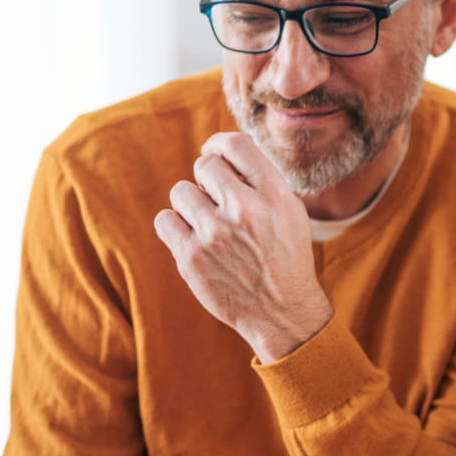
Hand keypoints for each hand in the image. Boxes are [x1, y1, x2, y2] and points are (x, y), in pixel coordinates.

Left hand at [154, 131, 332, 362]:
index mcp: (274, 194)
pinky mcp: (192, 257)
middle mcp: (245, 210)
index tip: (214, 153)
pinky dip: (175, 225)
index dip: (218, 144)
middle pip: (204, 165)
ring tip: (207, 223)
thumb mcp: (290, 212)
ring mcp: (216, 234)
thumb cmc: (285, 257)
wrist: (282, 310)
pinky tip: (192, 237)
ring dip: (190, 204)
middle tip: (216, 199)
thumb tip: (224, 152)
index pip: (236, 145)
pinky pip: (165, 220)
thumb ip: (262, 181)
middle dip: (207, 179)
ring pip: (181, 192)